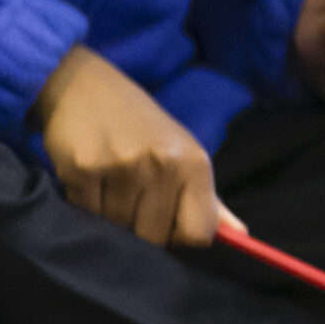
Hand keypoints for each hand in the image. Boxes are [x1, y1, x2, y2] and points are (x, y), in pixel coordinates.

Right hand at [31, 44, 225, 246]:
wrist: (82, 86)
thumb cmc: (138, 125)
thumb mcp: (182, 152)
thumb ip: (209, 199)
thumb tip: (241, 236)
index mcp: (194, 163)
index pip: (198, 233)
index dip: (179, 237)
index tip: (165, 223)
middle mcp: (163, 164)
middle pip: (154, 237)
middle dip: (139, 228)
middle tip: (129, 200)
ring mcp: (122, 166)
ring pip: (117, 227)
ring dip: (109, 217)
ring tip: (107, 186)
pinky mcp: (82, 168)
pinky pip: (87, 212)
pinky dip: (85, 205)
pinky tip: (88, 181)